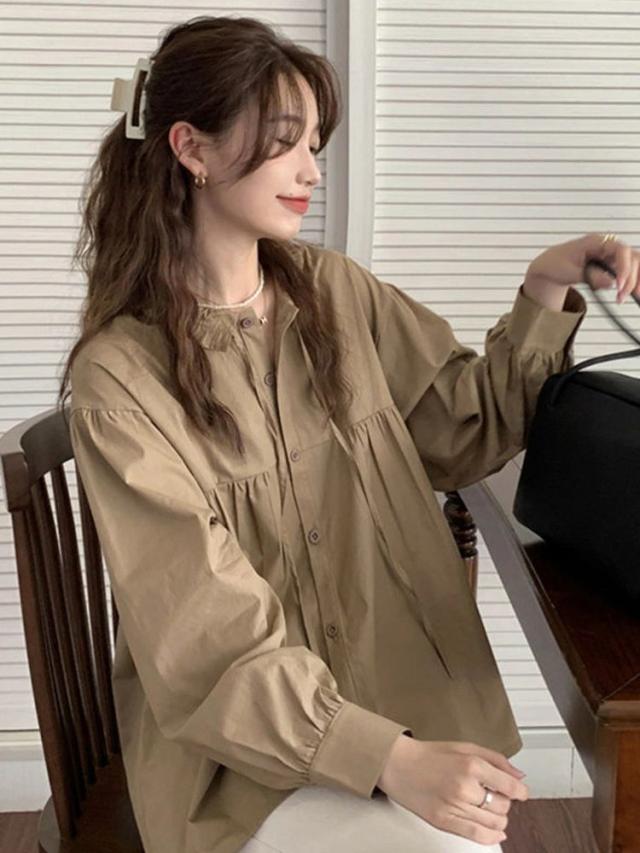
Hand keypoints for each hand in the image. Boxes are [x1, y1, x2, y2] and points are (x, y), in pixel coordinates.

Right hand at [377, 735, 527, 846]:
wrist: (398, 765)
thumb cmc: (429, 754)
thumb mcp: (464, 747)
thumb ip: (495, 759)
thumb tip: (519, 775)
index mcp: (471, 765)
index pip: (510, 787)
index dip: (520, 791)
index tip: (521, 792)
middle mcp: (464, 787)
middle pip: (504, 806)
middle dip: (504, 801)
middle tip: (495, 795)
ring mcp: (454, 807)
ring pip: (494, 823)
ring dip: (499, 818)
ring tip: (490, 808)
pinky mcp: (444, 822)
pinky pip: (478, 836)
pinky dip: (492, 837)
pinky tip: (495, 832)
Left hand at [524, 232, 639, 303]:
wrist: (552, 265)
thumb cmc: (558, 262)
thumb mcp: (570, 271)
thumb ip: (591, 276)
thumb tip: (610, 282)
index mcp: (597, 241)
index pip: (621, 250)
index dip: (624, 267)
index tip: (619, 284)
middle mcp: (608, 246)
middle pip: (632, 258)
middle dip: (630, 279)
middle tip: (620, 297)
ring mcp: (612, 256)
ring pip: (635, 265)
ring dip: (635, 281)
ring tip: (625, 297)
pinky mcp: (613, 266)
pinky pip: (629, 272)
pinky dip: (632, 283)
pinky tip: (632, 294)